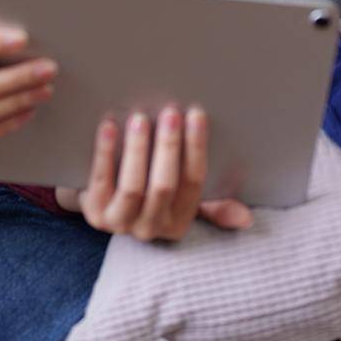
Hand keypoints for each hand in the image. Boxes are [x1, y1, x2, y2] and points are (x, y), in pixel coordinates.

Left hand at [53, 106, 252, 241]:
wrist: (100, 203)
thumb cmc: (149, 193)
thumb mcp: (180, 203)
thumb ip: (213, 207)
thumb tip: (247, 219)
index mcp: (179, 222)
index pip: (194, 182)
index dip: (196, 147)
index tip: (196, 114)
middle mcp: (151, 228)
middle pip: (165, 185)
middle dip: (169, 147)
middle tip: (170, 112)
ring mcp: (120, 222)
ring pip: (134, 187)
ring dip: (138, 150)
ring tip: (139, 118)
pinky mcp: (93, 212)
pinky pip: (100, 180)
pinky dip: (105, 152)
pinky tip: (109, 126)